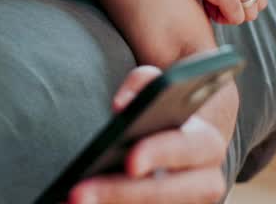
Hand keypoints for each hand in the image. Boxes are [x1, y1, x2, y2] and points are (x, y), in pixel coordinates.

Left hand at [68, 66, 228, 203]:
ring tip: (70, 200)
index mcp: (205, 143)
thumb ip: (142, 84)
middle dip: (122, 193)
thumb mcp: (158, 90)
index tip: (131, 162)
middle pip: (168, 194)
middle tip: (79, 192)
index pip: (190, 148)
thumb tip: (121, 105)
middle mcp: (205, 181)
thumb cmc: (162, 115)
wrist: (182, 146)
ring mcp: (188, 203)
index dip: (162, 154)